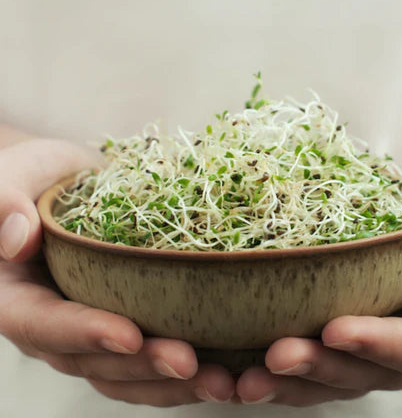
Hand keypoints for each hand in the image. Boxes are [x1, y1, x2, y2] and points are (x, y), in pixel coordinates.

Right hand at [0, 136, 234, 405]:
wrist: (73, 183)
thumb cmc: (39, 176)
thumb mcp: (17, 173)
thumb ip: (6, 200)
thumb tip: (17, 240)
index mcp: (18, 295)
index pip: (43, 324)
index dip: (84, 333)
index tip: (130, 335)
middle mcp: (53, 323)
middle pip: (92, 360)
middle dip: (142, 366)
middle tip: (190, 362)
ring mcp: (91, 327)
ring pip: (126, 372)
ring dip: (171, 383)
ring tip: (220, 382)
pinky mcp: (125, 320)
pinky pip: (148, 357)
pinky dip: (185, 370)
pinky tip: (224, 370)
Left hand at [236, 156, 401, 405]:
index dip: (384, 343)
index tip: (336, 330)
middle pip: (372, 372)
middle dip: (322, 368)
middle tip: (275, 358)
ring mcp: (378, 339)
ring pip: (337, 374)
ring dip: (290, 382)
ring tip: (242, 381)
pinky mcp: (346, 327)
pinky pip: (316, 354)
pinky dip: (278, 367)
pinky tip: (236, 370)